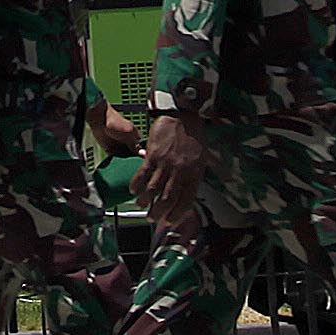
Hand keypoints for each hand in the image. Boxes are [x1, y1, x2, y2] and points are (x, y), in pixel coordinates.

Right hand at [142, 111, 215, 231]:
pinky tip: (133, 191)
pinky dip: (136, 185)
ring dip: (145, 202)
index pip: (185, 201)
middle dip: (158, 213)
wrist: (183, 114)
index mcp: (194, 174)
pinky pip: (142, 175)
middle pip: (167, 199)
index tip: (170, 221)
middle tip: (153, 218)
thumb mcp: (202, 157)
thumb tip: (188, 191)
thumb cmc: (194, 134)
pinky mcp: (152, 155)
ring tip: (142, 206)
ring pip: (152, 190)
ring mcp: (165, 164)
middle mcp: (180, 171)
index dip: (176, 214)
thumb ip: (194, 176)